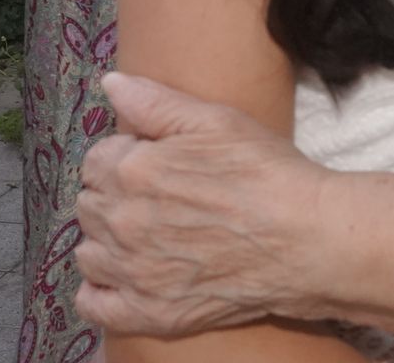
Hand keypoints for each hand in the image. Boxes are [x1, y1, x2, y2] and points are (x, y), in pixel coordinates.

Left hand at [75, 72, 321, 337]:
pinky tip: (126, 278)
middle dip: (113, 196)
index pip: (96, 159)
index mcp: (134, 170)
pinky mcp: (149, 311)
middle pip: (88, 205)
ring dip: (106, 242)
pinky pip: (94, 304)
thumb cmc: (267, 173)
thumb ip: (156, 103)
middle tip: (154, 198)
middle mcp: (123, 221)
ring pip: (88, 253)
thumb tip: (111, 83)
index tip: (151, 162)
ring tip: (143, 237)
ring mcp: (133, 272)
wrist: (306, 239)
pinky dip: (101, 292)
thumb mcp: (216, 121)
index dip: (124, 156)